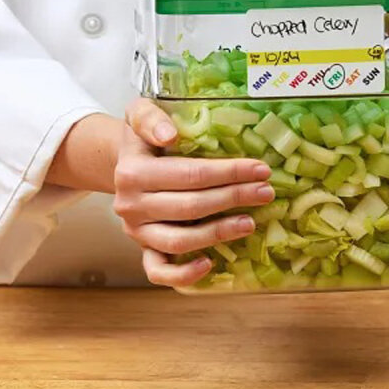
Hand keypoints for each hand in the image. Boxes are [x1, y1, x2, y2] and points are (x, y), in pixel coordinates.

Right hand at [114, 98, 274, 286]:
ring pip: (179, 241)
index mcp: (132, 172)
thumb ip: (150, 118)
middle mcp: (131, 205)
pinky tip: (209, 264)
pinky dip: (183, 274)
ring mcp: (136, 231)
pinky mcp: (142, 249)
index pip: (189, 175)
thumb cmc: (143, 139)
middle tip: (265, 192)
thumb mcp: (139, 114)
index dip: (228, 173)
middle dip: (233, 198)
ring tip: (250, 222)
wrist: (123, 162)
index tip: (260, 170)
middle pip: (191, 207)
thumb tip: (170, 135)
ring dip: (219, 233)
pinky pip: (158, 271)